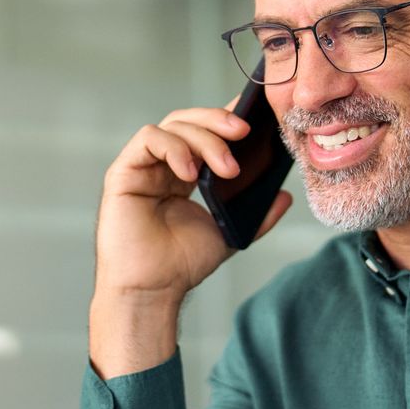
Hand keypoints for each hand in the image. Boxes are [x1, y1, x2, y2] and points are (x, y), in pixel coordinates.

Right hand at [90, 106, 293, 376]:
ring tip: (226, 168)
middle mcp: (162, 165)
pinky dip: (174, 147)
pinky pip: (149, 139)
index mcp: (185, 173)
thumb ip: (257, 215)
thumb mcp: (230, 234)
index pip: (205, 132)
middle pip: (189, 121)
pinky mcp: (124, 172)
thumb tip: (285, 196)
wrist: (153, 290)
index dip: (228, 117)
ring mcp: (142, 166)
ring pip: (173, 125)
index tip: (256, 118)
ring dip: (204, 139)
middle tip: (244, 133)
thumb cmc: (181, 265)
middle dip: (219, 121)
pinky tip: (191, 171)